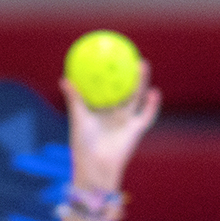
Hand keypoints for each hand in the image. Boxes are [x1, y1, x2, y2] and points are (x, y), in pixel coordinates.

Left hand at [61, 64, 160, 192]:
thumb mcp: (78, 119)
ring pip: (136, 97)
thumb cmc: (83, 145)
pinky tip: (155, 91)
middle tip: (127, 54)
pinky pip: (146, 115)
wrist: (96, 166)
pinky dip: (151, 105)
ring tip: (143, 64)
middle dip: (126, 72)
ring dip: (141, 81)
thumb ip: (74, 99)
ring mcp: (126, 121)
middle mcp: (114, 114)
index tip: (108, 56)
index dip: (108, 74)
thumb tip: (64, 78)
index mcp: (100, 111)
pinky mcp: (136, 130)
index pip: (105, 88)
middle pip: (123, 89)